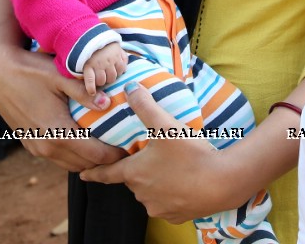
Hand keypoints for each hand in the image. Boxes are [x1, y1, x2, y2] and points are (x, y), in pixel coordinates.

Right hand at [0, 38, 121, 169]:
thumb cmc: (30, 70)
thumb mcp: (59, 76)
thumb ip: (84, 91)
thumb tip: (107, 102)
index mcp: (57, 132)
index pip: (95, 155)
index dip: (116, 155)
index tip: (131, 148)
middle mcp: (46, 146)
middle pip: (85, 165)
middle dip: (105, 161)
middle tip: (124, 148)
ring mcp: (36, 147)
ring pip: (70, 165)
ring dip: (89, 160)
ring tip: (107, 146)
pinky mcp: (30, 144)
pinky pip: (57, 158)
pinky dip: (74, 155)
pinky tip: (85, 141)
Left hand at [80, 83, 234, 222]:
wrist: (222, 182)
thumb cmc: (191, 154)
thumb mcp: (166, 126)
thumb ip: (146, 106)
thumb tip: (130, 88)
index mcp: (135, 173)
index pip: (107, 173)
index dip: (94, 172)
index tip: (82, 174)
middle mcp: (141, 193)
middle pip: (134, 179)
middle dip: (140, 169)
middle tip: (155, 156)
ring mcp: (158, 207)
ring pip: (150, 192)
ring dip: (157, 181)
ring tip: (175, 167)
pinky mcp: (175, 216)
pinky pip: (167, 203)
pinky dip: (171, 193)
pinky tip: (185, 181)